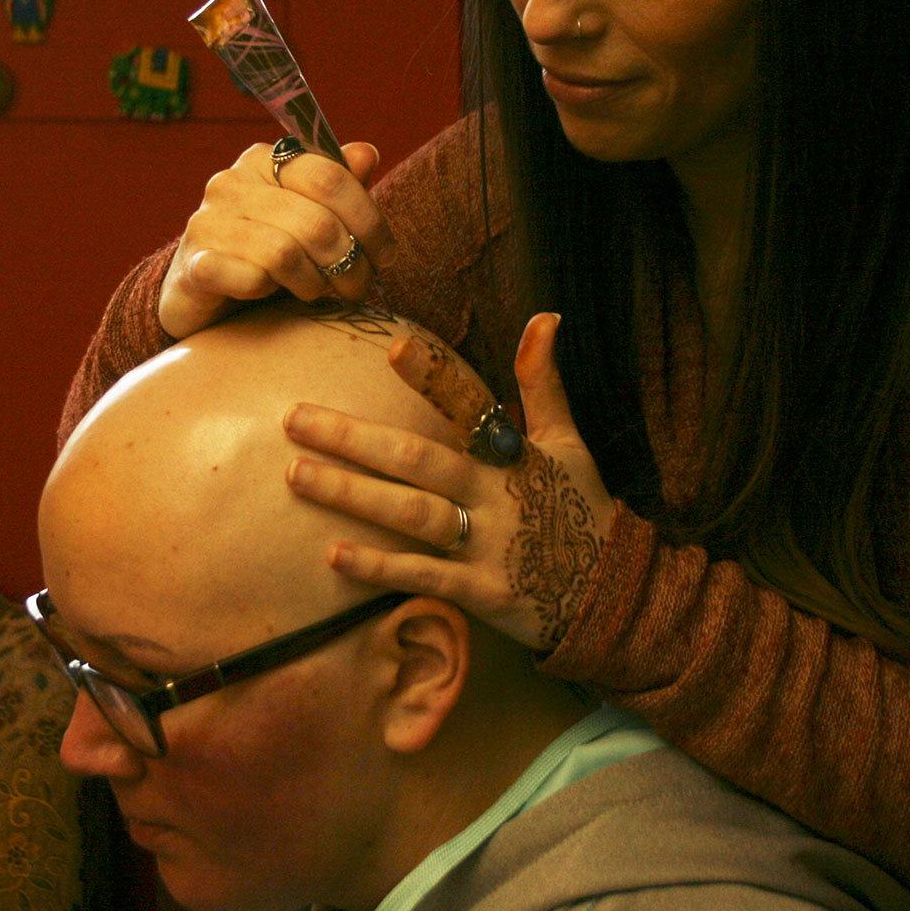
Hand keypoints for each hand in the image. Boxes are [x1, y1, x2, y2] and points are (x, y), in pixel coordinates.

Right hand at [157, 140, 396, 339]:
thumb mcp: (307, 213)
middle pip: (316, 221)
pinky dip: (270, 292)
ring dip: (314, 282)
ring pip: (285, 253)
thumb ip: (336, 186)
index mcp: (264, 161)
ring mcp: (208, 223)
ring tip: (317, 292)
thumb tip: (366, 153)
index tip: (384, 255)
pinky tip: (271, 295)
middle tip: (357, 286)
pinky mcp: (195, 265)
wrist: (201, 290)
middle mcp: (232, 183)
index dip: (368, 219)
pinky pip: (250, 278)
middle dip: (349, 261)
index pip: (330, 177)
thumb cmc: (264, 249)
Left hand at [282, 313, 615, 652]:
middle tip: (294, 419)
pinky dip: (379, 566)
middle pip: (418, 459)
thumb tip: (545, 316)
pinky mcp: (482, 592)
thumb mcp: (567, 442)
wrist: (614, 595)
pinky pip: (423, 576)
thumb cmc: (580, 509)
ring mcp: (489, 545)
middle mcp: (496, 494)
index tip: (395, 348)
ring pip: (411, 514)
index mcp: (513, 453)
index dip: (436, 378)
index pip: (472, 405)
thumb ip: (544, 382)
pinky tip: (334, 555)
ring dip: (352, 494)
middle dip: (353, 438)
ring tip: (297, 474)